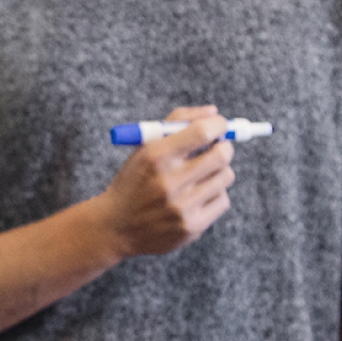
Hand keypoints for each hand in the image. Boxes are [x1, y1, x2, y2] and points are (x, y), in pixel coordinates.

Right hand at [96, 105, 235, 257]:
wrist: (116, 228)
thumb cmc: (135, 180)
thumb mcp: (144, 147)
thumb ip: (177, 121)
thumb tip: (214, 112)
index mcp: (155, 156)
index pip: (202, 132)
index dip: (219, 125)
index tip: (220, 126)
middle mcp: (169, 182)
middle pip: (222, 155)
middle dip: (224, 147)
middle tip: (218, 148)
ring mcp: (182, 207)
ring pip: (225, 177)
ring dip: (218, 172)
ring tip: (201, 176)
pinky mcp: (192, 227)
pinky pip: (223, 201)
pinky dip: (214, 196)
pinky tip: (197, 197)